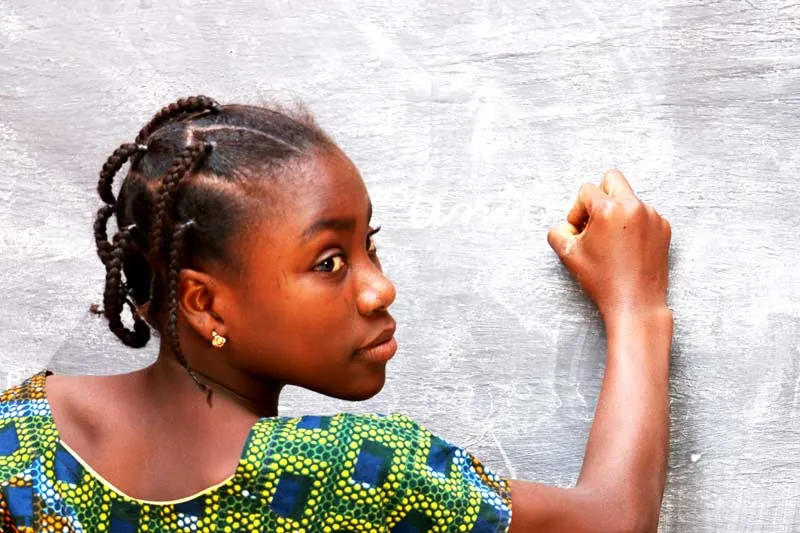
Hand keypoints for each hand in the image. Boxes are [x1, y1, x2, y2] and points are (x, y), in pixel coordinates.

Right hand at [547, 169, 670, 318]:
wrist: (635, 303)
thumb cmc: (602, 280)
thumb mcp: (568, 255)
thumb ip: (558, 232)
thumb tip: (565, 227)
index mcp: (608, 209)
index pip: (586, 190)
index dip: (577, 210)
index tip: (579, 230)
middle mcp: (633, 206)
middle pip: (612, 178)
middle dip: (599, 196)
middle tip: (595, 221)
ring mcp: (652, 216)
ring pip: (629, 199)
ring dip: (617, 213)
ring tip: (611, 242)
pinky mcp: (664, 228)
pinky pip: (644, 215)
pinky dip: (633, 225)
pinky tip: (627, 248)